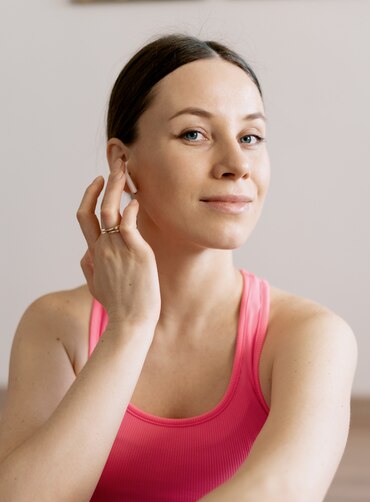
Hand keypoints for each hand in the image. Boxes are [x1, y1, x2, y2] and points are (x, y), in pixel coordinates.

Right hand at [77, 158, 160, 328]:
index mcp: (94, 253)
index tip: (99, 182)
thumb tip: (86, 256)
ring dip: (116, 185)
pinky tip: (137, 200)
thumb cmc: (119, 308)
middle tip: (115, 164)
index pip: (85, 218)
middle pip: (94, 208)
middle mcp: (102, 248)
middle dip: (103, 183)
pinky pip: (128, 223)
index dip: (89, 196)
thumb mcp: (97, 288)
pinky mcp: (136, 252)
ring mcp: (117, 249)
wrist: (130, 323)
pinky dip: (131, 208)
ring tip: (125, 168)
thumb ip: (90, 269)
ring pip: (110, 209)